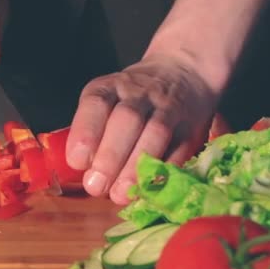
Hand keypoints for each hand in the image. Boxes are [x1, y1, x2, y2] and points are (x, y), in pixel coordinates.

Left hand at [66, 55, 218, 204]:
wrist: (183, 73)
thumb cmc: (132, 101)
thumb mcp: (107, 102)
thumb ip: (94, 131)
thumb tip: (83, 172)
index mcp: (111, 87)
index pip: (97, 103)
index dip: (86, 132)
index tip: (78, 162)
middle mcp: (141, 93)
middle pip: (128, 119)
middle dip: (110, 155)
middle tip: (96, 186)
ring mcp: (169, 107)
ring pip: (156, 132)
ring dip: (136, 167)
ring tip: (120, 194)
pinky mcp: (191, 126)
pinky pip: (181, 148)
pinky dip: (164, 171)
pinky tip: (150, 189)